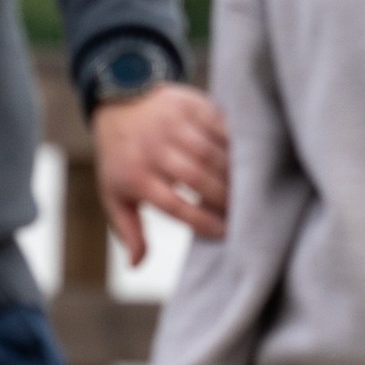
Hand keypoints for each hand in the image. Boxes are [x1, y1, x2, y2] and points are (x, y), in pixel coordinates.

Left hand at [91, 84, 229, 268]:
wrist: (118, 99)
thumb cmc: (121, 158)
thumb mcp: (114, 195)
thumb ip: (128, 231)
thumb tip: (137, 265)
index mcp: (135, 174)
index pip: (174, 204)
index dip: (203, 221)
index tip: (225, 233)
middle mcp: (154, 148)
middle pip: (197, 178)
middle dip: (224, 198)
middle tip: (245, 214)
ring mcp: (173, 124)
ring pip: (211, 153)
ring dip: (234, 174)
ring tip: (251, 190)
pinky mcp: (190, 104)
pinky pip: (220, 126)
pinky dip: (236, 144)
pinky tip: (247, 158)